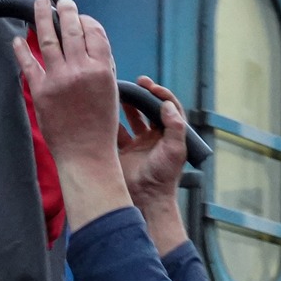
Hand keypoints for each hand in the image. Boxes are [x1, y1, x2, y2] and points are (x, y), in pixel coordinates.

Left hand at [12, 0, 130, 229]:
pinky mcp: (41, 91)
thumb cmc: (101, 125)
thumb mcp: (110, 90)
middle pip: (71, 29)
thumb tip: (88, 42)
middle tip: (61, 1)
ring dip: (43, 17)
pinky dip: (22, 49)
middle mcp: (80, 70)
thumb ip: (101, 65)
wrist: (86, 154)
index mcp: (102, 68)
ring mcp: (59, 79)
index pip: (93, 32)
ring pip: (49, 39)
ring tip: (40, 4)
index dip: (86, 20)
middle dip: (66, 11)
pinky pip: (29, 64)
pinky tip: (18, 38)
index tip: (79, 16)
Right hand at [119, 76, 190, 255]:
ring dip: (127, 104)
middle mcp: (153, 137)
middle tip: (137, 82)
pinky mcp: (122, 151)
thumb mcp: (175, 150)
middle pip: (149, 109)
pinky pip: (115, 132)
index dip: (161, 94)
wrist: (145, 199)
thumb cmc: (163, 176)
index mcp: (169, 135)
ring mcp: (137, 144)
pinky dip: (110, 121)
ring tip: (120, 91)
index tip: (151, 86)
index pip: (167, 107)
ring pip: (131, 118)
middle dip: (143, 95)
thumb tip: (166, 104)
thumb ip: (174, 126)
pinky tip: (106, 110)